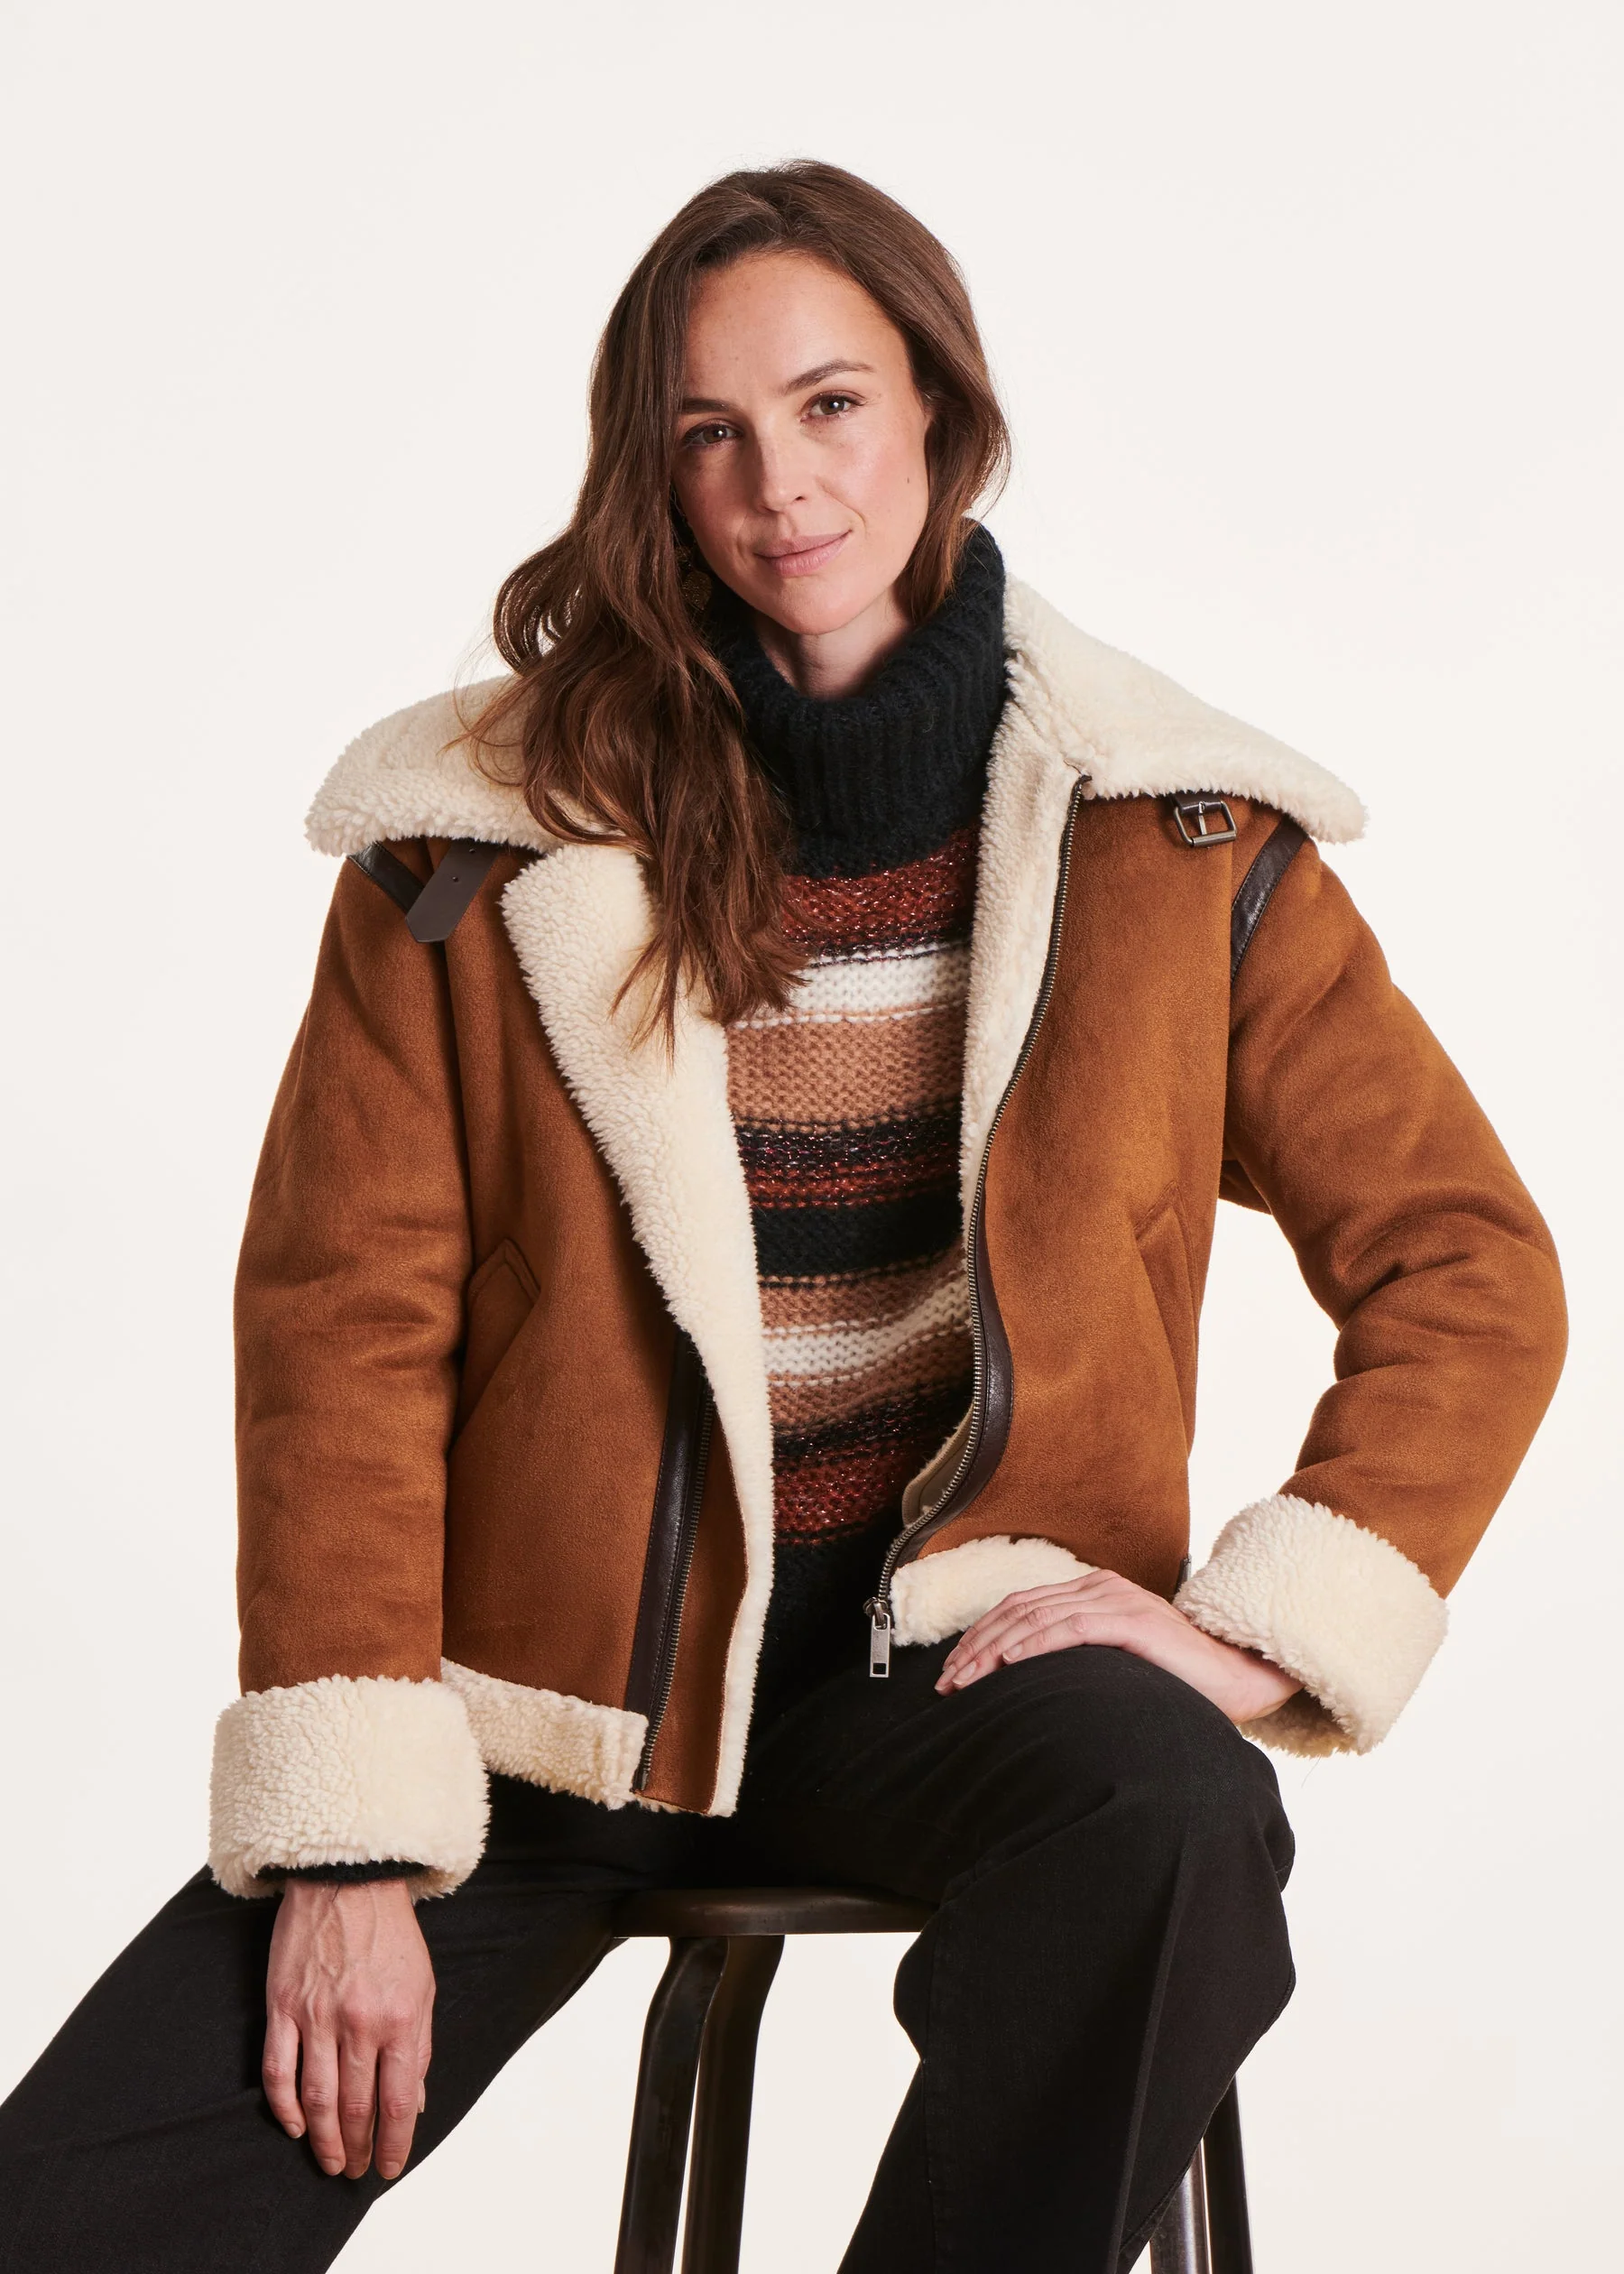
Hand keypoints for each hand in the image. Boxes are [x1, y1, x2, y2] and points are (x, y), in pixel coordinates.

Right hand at [263, 1879, 434, 2181]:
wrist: (349, 1880)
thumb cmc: (391, 1933)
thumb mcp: (423, 1986)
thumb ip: (419, 2047)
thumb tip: (414, 2103)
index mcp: (400, 2018)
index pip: (397, 2103)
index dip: (393, 2144)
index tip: (388, 2168)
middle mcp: (358, 2022)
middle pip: (356, 2107)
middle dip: (358, 2147)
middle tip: (356, 2170)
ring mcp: (316, 2015)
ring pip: (317, 2098)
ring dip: (324, 2139)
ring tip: (330, 2162)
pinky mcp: (282, 2006)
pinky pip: (278, 2070)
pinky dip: (284, 2107)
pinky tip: (295, 2128)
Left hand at [936, 1567, 1301, 1724]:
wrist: (1239, 1678)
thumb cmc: (1178, 1681)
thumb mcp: (1115, 1666)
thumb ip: (1079, 1662)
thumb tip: (1028, 1689)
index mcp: (1095, 1593)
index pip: (1022, 1608)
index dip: (982, 1636)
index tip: (954, 1670)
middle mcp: (1101, 1587)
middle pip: (1019, 1610)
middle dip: (976, 1647)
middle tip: (947, 1682)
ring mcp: (1116, 1600)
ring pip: (1035, 1618)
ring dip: (993, 1650)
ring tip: (966, 1679)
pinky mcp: (1131, 1620)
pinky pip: (1069, 1629)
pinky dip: (1032, 1646)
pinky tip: (1007, 1666)